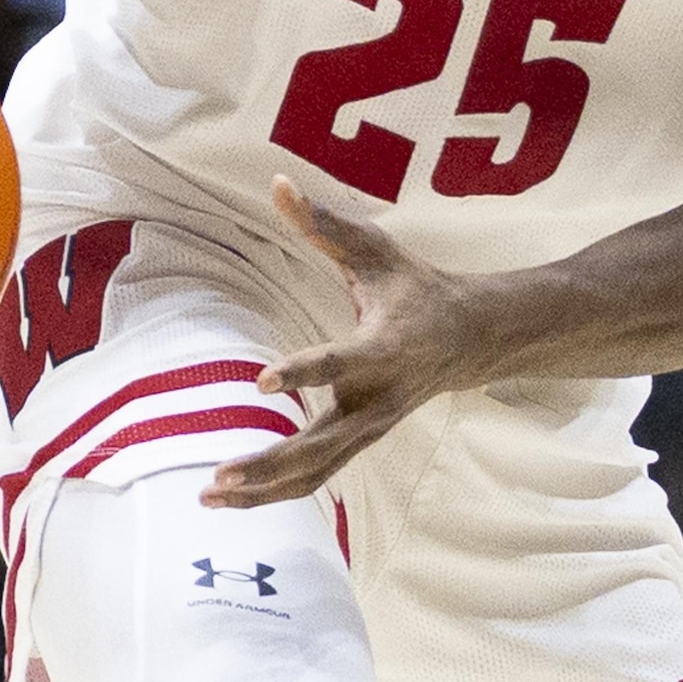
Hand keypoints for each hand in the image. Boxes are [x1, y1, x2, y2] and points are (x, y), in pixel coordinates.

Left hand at [203, 180, 492, 505]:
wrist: (472, 340)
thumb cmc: (417, 289)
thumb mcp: (376, 250)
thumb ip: (323, 223)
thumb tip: (278, 182)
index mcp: (383, 349)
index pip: (339, 364)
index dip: (302, 372)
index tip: (261, 380)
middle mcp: (377, 399)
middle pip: (320, 444)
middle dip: (269, 464)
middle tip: (219, 474)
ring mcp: (371, 429)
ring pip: (316, 472)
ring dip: (264, 490)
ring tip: (210, 497)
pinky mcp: (362, 442)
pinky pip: (318, 476)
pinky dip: (276, 492)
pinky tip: (234, 499)